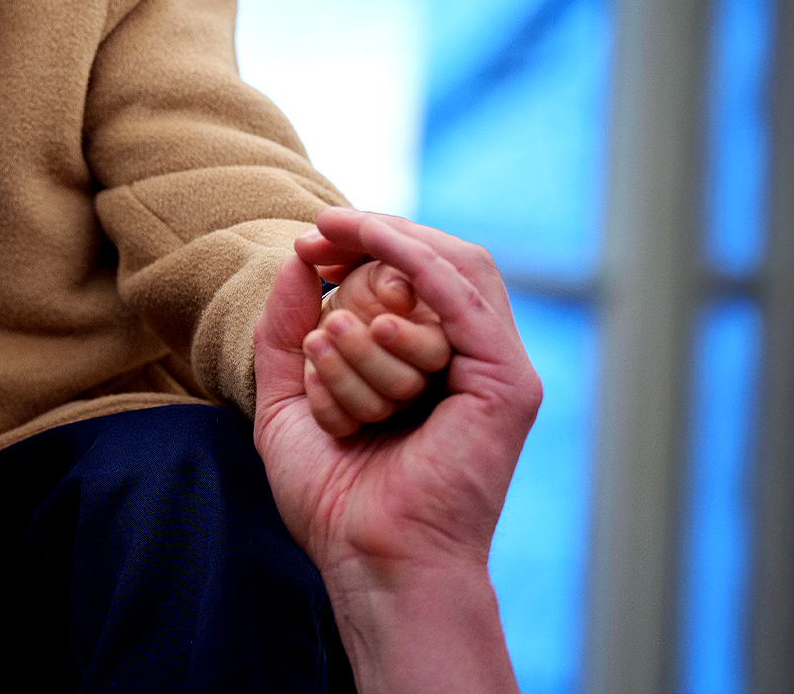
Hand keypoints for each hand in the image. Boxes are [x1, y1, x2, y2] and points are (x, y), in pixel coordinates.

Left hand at [252, 208, 540, 693]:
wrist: (369, 558)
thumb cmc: (334, 496)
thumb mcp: (290, 399)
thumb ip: (286, 330)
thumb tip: (295, 260)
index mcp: (432, 365)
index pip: (414, 276)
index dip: (364, 245)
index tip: (305, 245)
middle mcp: (471, 362)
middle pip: (440, 262)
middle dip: (373, 236)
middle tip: (316, 234)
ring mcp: (496, 371)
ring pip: (443, 282)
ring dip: (374, 275)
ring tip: (325, 266)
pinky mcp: (507, 385)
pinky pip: (465, 302)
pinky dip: (417, 267)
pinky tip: (371, 255)